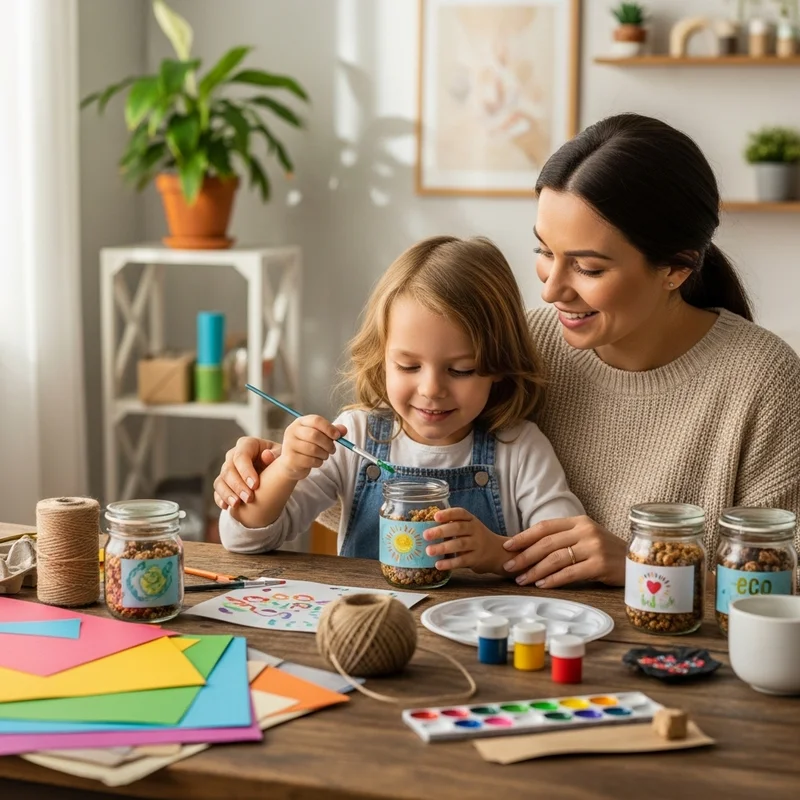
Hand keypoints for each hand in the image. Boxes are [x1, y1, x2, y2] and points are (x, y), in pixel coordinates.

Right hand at [213, 436, 281, 509]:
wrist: (275, 475)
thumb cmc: (279, 462)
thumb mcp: (282, 456)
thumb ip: (277, 454)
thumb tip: (267, 455)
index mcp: (248, 445)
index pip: (241, 455)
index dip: (246, 470)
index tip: (255, 485)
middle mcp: (234, 455)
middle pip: (228, 468)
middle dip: (237, 485)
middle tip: (249, 498)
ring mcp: (227, 469)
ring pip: (221, 480)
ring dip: (228, 493)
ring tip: (237, 504)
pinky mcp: (224, 482)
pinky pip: (217, 490)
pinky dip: (221, 498)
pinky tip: (227, 506)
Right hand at [276, 416, 346, 481]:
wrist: (291, 464)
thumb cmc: (307, 447)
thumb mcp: (319, 436)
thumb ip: (332, 431)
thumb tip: (344, 430)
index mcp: (300, 422)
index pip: (316, 420)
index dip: (329, 428)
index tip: (338, 436)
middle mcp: (292, 431)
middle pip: (314, 435)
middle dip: (328, 444)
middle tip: (333, 449)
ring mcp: (289, 445)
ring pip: (313, 449)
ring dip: (324, 454)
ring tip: (325, 455)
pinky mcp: (290, 459)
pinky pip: (310, 461)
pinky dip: (318, 462)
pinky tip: (317, 461)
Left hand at [423, 508, 508, 575]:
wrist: (497, 553)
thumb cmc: (476, 538)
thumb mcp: (469, 527)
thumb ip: (453, 525)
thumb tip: (426, 527)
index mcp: (471, 520)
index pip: (460, 513)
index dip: (448, 514)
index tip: (435, 516)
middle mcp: (475, 530)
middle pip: (458, 528)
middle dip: (441, 531)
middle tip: (426, 535)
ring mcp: (477, 545)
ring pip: (460, 544)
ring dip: (443, 547)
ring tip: (429, 551)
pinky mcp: (476, 559)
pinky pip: (462, 561)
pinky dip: (449, 563)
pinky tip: (438, 564)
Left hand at [501, 516, 625, 588]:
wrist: (639, 562)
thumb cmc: (607, 552)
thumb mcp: (586, 537)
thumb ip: (564, 539)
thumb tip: (530, 548)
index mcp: (579, 521)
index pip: (545, 526)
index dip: (524, 536)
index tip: (507, 546)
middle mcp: (586, 531)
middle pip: (547, 543)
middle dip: (524, 556)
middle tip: (509, 567)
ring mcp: (594, 547)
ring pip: (556, 559)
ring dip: (535, 571)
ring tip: (521, 579)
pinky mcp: (600, 565)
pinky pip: (570, 573)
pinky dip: (553, 580)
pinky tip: (541, 585)